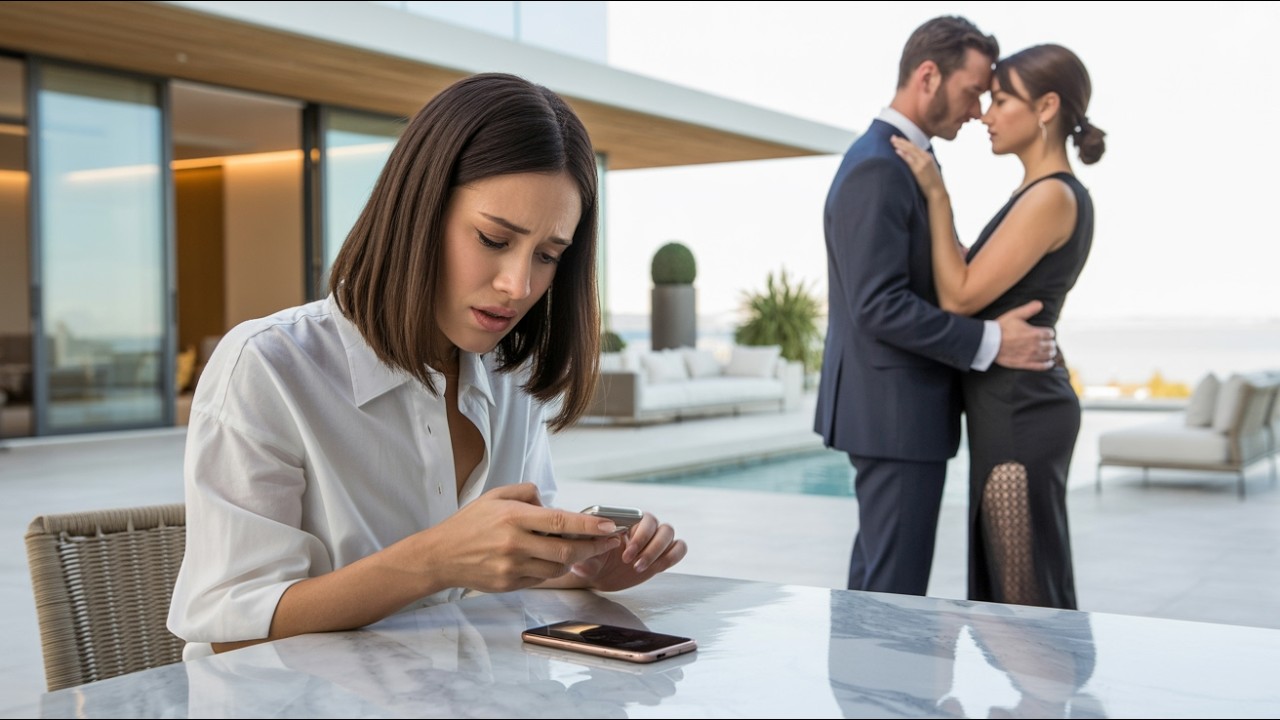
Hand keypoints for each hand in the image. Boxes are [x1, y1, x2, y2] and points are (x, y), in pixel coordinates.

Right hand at [424, 483, 625, 592]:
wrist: (441, 555)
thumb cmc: (470, 523)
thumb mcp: (495, 496)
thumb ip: (526, 493)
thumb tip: (550, 502)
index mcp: (513, 517)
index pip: (559, 521)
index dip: (588, 526)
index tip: (609, 526)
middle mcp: (515, 543)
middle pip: (566, 550)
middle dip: (594, 547)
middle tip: (610, 542)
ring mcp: (512, 567)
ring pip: (557, 567)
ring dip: (575, 559)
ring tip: (584, 549)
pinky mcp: (509, 584)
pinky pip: (541, 578)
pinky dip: (553, 569)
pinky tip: (554, 559)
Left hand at [567, 512, 687, 591]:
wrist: (600, 575)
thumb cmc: (592, 560)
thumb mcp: (586, 555)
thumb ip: (590, 546)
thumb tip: (599, 538)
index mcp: (629, 520)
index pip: (644, 519)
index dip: (640, 535)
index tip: (626, 553)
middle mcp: (645, 527)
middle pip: (661, 528)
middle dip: (649, 547)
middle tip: (632, 563)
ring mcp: (656, 540)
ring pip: (670, 535)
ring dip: (659, 553)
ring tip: (640, 568)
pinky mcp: (664, 554)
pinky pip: (679, 548)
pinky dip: (672, 557)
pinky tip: (656, 568)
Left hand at [890, 136, 945, 198]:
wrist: (937, 191)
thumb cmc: (932, 183)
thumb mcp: (929, 169)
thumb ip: (922, 163)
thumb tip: (913, 161)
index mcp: (928, 156)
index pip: (915, 146)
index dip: (906, 142)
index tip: (898, 139)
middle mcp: (926, 157)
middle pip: (912, 146)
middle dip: (901, 141)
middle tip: (892, 137)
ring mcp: (923, 163)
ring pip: (910, 150)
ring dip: (900, 145)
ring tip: (892, 141)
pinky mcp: (919, 169)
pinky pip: (909, 160)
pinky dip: (903, 154)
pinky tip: (897, 151)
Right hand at [994, 300, 1056, 370]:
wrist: (989, 342)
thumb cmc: (1001, 328)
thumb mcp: (1015, 315)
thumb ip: (1029, 309)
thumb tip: (1040, 304)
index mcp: (1035, 333)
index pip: (1050, 333)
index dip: (1049, 332)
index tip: (1046, 333)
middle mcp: (1036, 345)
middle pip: (1051, 345)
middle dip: (1050, 342)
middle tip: (1048, 342)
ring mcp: (1031, 356)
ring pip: (1048, 355)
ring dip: (1051, 353)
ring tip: (1050, 351)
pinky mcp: (1025, 364)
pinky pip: (1041, 366)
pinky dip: (1047, 365)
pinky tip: (1049, 363)